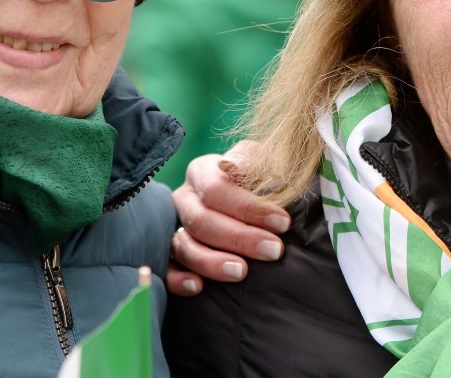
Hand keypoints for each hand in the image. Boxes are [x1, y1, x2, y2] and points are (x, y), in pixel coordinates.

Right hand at [166, 140, 291, 295]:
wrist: (253, 205)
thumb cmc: (261, 182)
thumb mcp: (262, 164)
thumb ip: (252, 162)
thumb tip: (232, 167)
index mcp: (203, 172)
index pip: (217, 189)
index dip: (248, 207)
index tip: (282, 222)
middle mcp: (184, 199)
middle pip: (201, 220)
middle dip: (240, 237)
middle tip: (273, 251)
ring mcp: (174, 228)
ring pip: (183, 246)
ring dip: (212, 261)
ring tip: (241, 272)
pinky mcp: (171, 256)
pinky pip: (168, 270)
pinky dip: (179, 280)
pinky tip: (197, 287)